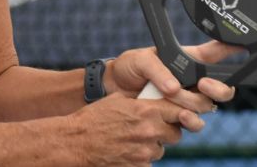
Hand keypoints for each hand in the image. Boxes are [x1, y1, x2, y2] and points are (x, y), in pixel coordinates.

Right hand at [66, 93, 188, 165]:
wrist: (76, 142)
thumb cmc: (94, 118)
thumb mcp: (117, 99)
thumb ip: (140, 100)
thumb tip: (155, 97)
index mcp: (146, 110)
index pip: (179, 111)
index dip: (180, 113)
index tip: (180, 114)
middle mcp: (150, 131)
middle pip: (175, 134)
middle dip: (166, 132)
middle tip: (152, 130)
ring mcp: (144, 151)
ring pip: (160, 150)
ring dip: (151, 146)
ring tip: (132, 141)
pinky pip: (148, 163)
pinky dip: (140, 159)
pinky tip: (125, 152)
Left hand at [104, 41, 240, 117]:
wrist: (113, 89)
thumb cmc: (129, 67)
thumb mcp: (140, 59)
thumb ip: (158, 69)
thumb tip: (173, 88)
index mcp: (190, 59)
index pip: (219, 53)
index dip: (235, 50)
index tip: (246, 48)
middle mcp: (193, 81)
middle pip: (222, 89)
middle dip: (218, 88)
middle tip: (203, 84)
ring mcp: (187, 101)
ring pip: (206, 108)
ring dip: (193, 104)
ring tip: (175, 98)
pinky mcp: (177, 117)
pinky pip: (192, 124)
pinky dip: (188, 122)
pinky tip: (180, 117)